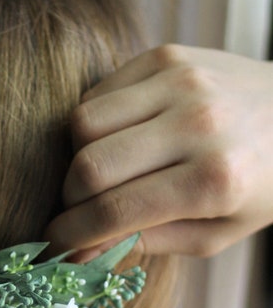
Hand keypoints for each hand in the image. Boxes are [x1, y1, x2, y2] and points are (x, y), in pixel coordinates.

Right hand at [46, 45, 272, 256]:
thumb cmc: (261, 184)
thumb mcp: (217, 231)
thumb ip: (148, 242)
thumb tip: (80, 252)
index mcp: (214, 180)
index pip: (115, 211)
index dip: (73, 233)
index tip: (55, 244)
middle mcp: (197, 124)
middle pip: (88, 166)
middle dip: (71, 198)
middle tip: (79, 211)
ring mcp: (181, 82)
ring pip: (83, 123)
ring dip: (78, 156)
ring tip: (100, 173)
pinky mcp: (166, 56)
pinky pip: (98, 92)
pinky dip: (94, 123)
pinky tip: (118, 139)